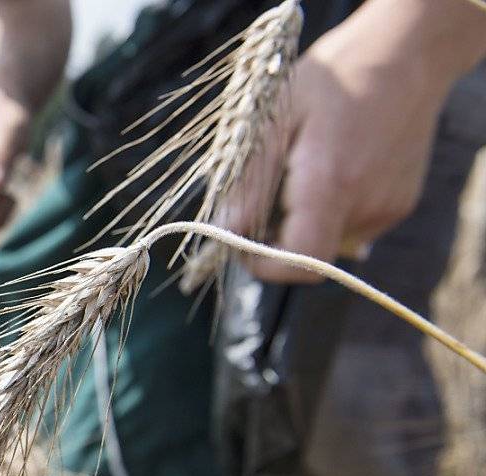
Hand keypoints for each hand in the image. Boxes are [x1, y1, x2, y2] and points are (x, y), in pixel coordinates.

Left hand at [235, 0, 485, 282]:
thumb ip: (250, 182)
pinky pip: (351, 225)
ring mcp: (388, 208)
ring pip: (329, 241)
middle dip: (277, 239)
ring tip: (298, 172)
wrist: (405, 56)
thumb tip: (225, 228)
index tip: (239, 243)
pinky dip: (329, 210)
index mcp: (330, 184)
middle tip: (260, 198)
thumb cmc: (334, 79)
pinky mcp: (399, 204)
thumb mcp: (274, 120)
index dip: (264, 265)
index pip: (299, 263)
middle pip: (310, 254)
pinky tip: (328, 169)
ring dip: (302, 222)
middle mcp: (366, 205)